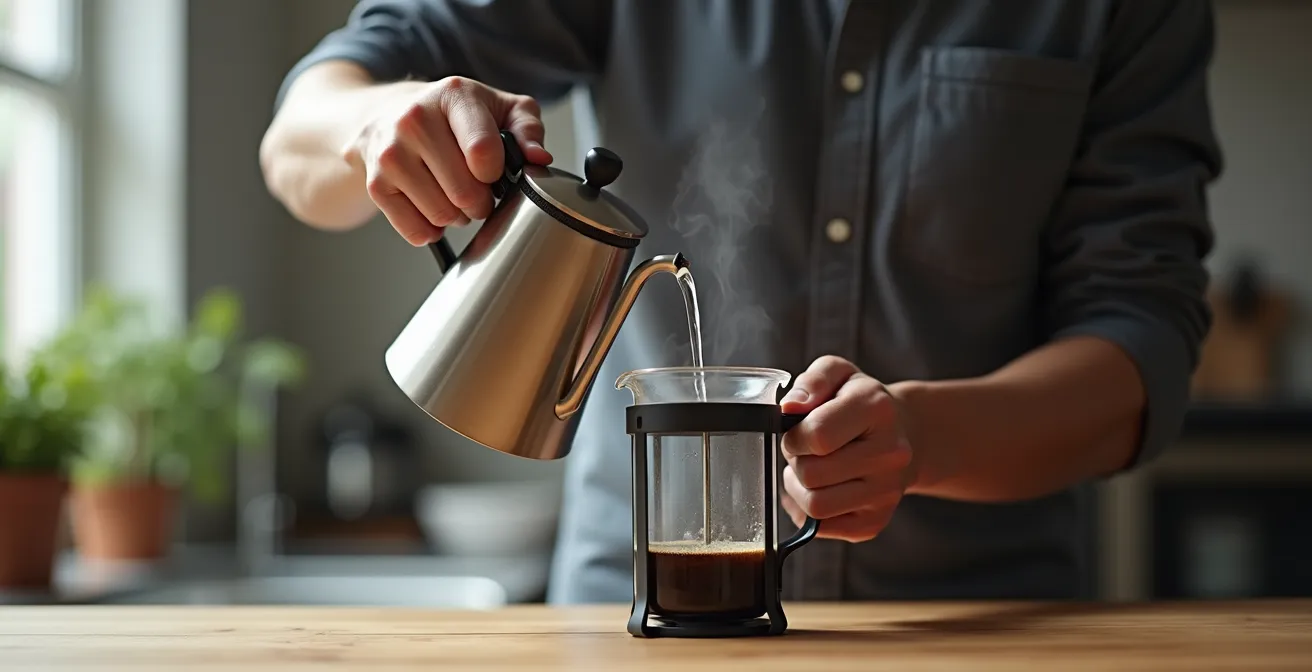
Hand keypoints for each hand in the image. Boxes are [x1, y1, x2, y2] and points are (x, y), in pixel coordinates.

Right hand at [348, 76, 552, 245]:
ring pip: (442, 214)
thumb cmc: (452, 115)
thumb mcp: (499, 107)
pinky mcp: (375, 183)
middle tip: (478, 190)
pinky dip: (431, 230)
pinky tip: (432, 208)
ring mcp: (391, 152)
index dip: (497, 174)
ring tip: (454, 196)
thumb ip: (528, 129)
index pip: (483, 152)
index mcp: (454, 95)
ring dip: (458, 217)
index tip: (495, 171)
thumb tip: (538, 158)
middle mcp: (415, 119)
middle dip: (482, 202)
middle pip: (465, 192)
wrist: (385, 114)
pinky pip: (416, 230)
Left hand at [779, 356, 914, 542]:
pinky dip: (810, 512)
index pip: (818, 435)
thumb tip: (790, 407)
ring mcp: (886, 493)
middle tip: (805, 451)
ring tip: (810, 471)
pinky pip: (823, 528)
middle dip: (796, 461)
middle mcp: (890, 454)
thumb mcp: (839, 374)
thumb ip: (812, 382)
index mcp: (878, 409)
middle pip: (811, 474)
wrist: (904, 434)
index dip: (794, 435)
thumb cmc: (861, 403)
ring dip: (798, 489)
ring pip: (815, 506)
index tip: (798, 431)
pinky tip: (822, 490)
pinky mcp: (875, 522)